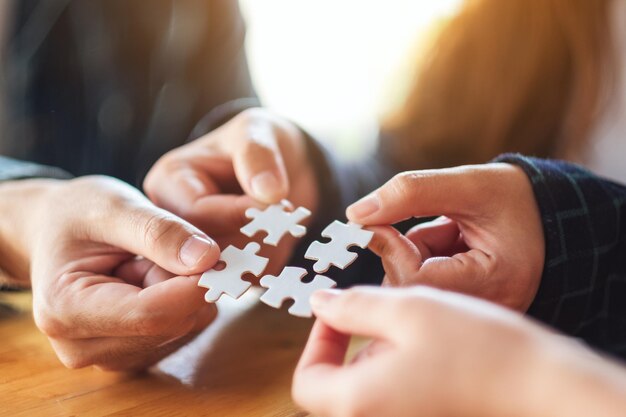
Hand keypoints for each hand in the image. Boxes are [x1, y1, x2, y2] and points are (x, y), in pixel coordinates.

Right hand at [0, 176, 220, 370]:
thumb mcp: (114, 206)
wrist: (53, 231)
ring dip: (183, 290)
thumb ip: (159, 232)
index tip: (222, 255)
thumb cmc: (77, 214)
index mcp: (65, 310)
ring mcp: (109, 355)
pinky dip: (182, 301)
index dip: (195, 286)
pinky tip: (154, 277)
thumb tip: (208, 259)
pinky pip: (183, 329)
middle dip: (186, 283)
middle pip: (171, 324)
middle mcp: (82, 347)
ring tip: (150, 260)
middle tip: (171, 246)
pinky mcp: (132, 354)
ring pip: (183, 328)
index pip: (152, 315)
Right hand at [144, 108, 318, 274]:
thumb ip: (257, 154)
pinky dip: (262, 275)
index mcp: (170, 182)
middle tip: (283, 228)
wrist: (284, 168)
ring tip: (283, 239)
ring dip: (255, 262)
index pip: (194, 212)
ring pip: (219, 273)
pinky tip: (281, 262)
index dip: (235, 214)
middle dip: (246, 242)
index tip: (274, 207)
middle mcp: (174, 221)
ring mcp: (195, 251)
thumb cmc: (260, 141)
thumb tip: (268, 192)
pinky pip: (237, 284)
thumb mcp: (258, 130)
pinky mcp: (220, 271)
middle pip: (200, 251)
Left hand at [292, 286, 625, 416]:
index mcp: (360, 402)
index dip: (315, 342)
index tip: (339, 312)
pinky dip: (397, 368)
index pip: (305, 382)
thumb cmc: (478, 349)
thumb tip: (320, 303)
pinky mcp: (425, 414)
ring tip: (414, 327)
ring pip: (365, 389)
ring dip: (375, 354)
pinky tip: (430, 347)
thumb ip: (354, 306)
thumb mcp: (408, 309)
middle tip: (379, 314)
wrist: (541, 386)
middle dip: (349, 345)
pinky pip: (392, 395)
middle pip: (335, 387)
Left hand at [346, 163, 544, 310]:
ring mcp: (475, 317)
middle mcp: (486, 311)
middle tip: (434, 224)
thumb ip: (412, 193)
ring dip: (415, 254)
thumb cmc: (515, 198)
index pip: (417, 280)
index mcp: (497, 280)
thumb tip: (355, 214)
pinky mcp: (464, 313)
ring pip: (411, 291)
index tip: (382, 220)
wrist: (546, 218)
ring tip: (452, 235)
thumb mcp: (469, 184)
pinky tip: (451, 248)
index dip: (392, 248)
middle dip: (406, 250)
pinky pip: (422, 291)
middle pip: (410, 291)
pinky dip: (424, 262)